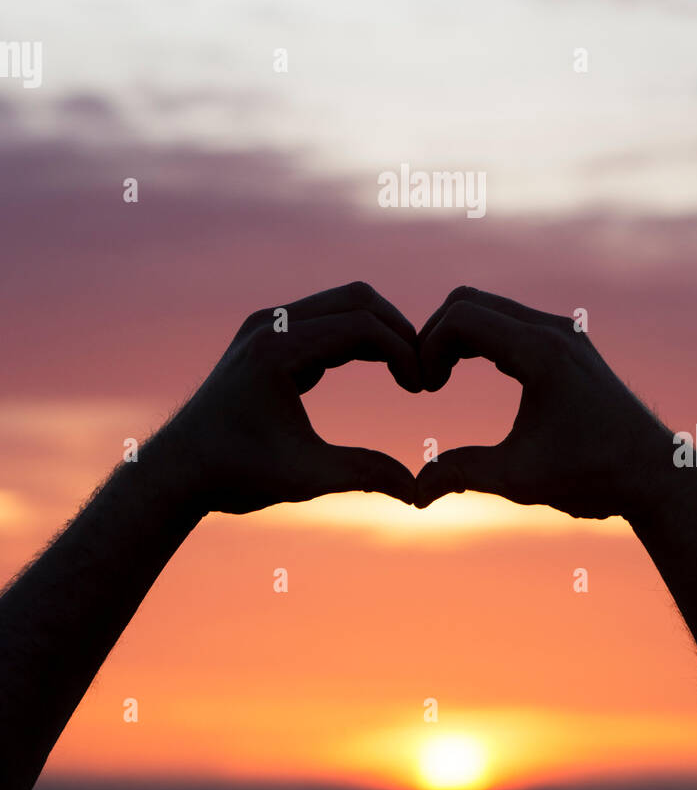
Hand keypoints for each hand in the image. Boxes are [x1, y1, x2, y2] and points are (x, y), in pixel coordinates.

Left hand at [148, 283, 420, 514]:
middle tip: (423, 372)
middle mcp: (271, 324)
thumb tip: (417, 491)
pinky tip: (381, 370)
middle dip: (398, 331)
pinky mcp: (270, 334)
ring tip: (408, 373)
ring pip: (344, 303)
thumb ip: (363, 475)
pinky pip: (327, 319)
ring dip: (380, 332)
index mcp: (278, 350)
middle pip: (357, 298)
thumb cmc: (235, 475)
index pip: (360, 326)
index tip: (422, 388)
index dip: (403, 352)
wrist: (179, 470)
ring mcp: (268, 324)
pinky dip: (358, 337)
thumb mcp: (305, 478)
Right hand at [413, 287, 674, 519]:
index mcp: (541, 352)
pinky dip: (478, 338)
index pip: (462, 317)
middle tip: (424, 381)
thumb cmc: (592, 476)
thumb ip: (461, 473)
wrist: (654, 473)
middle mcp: (553, 329)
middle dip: (435, 336)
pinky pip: (507, 320)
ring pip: (488, 307)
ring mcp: (562, 331)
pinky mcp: (565, 341)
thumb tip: (413, 491)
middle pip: (469, 301)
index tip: (423, 389)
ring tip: (438, 379)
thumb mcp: (519, 479)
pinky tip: (465, 373)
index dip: (427, 347)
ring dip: (455, 336)